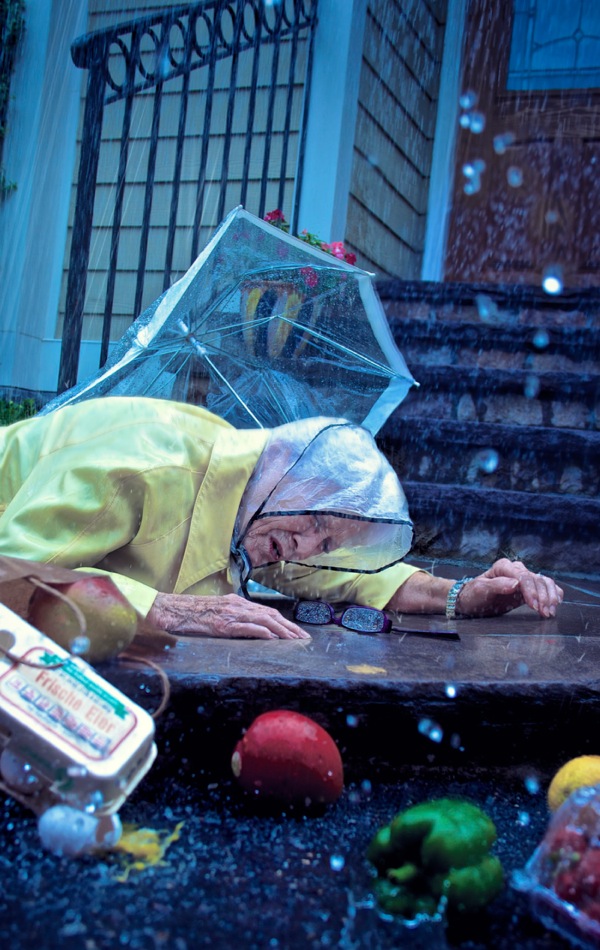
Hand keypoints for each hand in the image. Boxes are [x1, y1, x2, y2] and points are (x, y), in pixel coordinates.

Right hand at [147, 592, 310, 639]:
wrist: (171, 610)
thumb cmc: (190, 614)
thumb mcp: (216, 613)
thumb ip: (232, 618)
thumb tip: (248, 629)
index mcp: (236, 603)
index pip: (267, 612)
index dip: (284, 622)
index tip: (297, 632)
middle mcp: (237, 605)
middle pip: (270, 615)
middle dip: (289, 627)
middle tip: (304, 638)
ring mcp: (230, 613)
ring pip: (264, 620)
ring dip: (282, 630)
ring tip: (295, 640)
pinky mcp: (223, 624)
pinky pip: (247, 627)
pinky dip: (262, 631)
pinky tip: (273, 637)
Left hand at [457, 559, 563, 618]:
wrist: (472, 601)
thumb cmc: (473, 595)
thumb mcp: (480, 590)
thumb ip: (496, 585)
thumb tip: (515, 584)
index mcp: (503, 566)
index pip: (523, 577)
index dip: (531, 591)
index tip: (534, 606)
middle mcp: (516, 570)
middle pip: (536, 580)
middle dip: (543, 597)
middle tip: (545, 613)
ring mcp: (523, 579)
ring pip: (544, 582)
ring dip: (550, 597)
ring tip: (550, 612)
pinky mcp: (528, 589)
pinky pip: (546, 587)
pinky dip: (553, 594)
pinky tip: (555, 604)